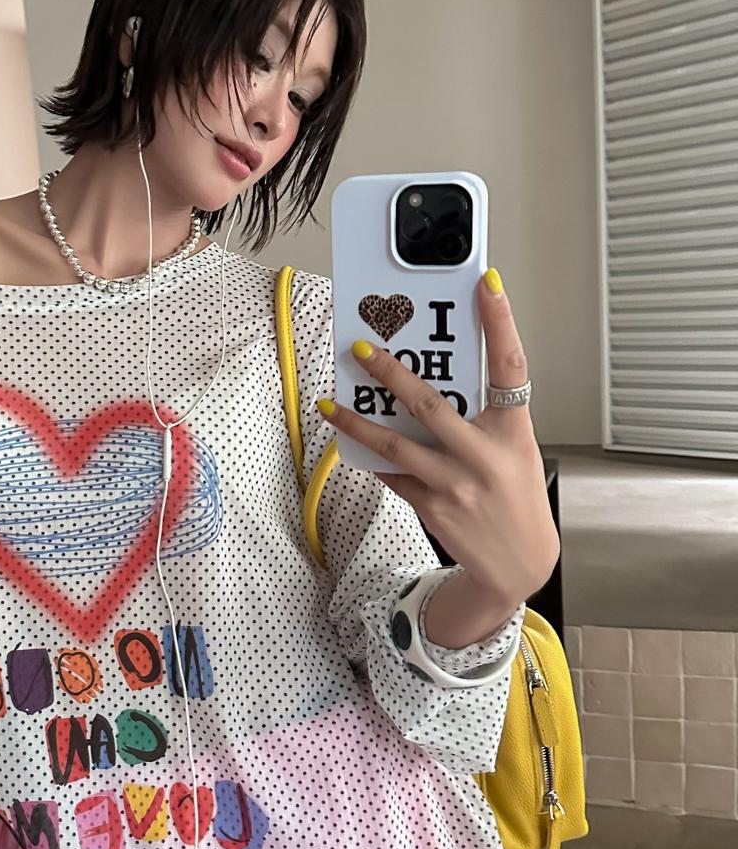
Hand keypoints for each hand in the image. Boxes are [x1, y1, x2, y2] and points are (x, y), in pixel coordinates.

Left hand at [317, 269, 559, 606]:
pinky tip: (350, 444)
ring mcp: (455, 484)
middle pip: (430, 404)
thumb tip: (430, 381)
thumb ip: (482, 416)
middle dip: (390, 374)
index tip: (485, 284)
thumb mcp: (514, 449)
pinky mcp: (432, 508)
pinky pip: (391, 475)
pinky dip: (370, 458)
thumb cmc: (514, 495)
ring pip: (395, 445)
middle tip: (361, 348)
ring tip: (329, 402)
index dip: (500, 322)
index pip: (509, 365)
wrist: (519, 564)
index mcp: (512, 430)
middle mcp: (483, 455)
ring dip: (356, 422)